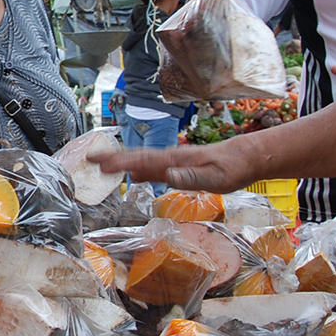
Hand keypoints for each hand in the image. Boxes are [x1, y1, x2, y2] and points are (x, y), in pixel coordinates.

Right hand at [89, 141, 257, 193]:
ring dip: (122, 162)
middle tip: (91, 158)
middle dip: (113, 157)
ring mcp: (173, 161)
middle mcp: (170, 158)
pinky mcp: (177, 167)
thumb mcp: (215, 177)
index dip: (120, 160)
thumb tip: (167, 175)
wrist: (244, 159)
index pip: (142, 159)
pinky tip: (132, 175)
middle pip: (137, 157)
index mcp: (174, 159)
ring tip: (102, 165)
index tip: (101, 161)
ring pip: (142, 161)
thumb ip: (191, 177)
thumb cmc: (232, 170)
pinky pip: (152, 167)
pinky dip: (137, 169)